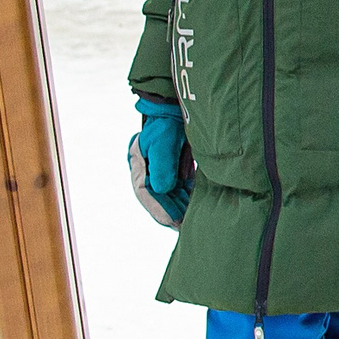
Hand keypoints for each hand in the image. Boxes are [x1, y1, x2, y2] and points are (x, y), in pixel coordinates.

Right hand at [129, 96, 190, 226]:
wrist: (175, 111)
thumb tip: (162, 188)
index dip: (159, 209)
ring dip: (181, 208)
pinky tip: (199, 206)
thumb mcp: (163, 141)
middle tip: (186, 227)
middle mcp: (149, 173)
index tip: (172, 221)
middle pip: (159, 199)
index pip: (146, 193)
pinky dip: (188, 198)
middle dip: (172, 213)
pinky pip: (181, 189)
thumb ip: (162, 164)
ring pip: (171, 196)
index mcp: (140, 167)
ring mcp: (163, 173)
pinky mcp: (176, 171)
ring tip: (193, 222)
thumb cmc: (166, 124)